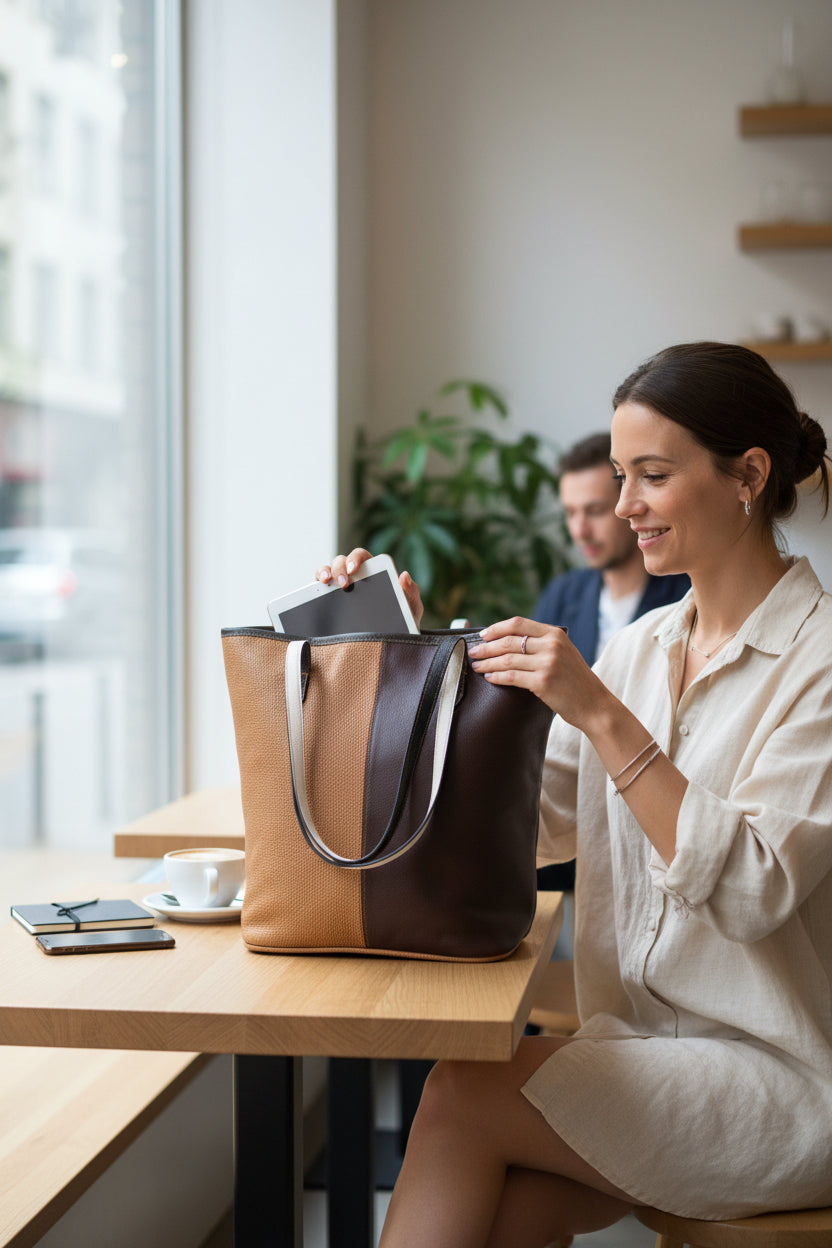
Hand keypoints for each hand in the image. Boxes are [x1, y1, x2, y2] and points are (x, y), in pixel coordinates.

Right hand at [315, 548, 424, 626]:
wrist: (392, 641)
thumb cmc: (403, 619)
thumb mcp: (410, 607)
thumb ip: (411, 592)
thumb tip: (404, 576)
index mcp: (374, 571)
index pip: (361, 557)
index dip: (355, 558)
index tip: (353, 569)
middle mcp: (355, 576)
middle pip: (341, 561)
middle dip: (339, 568)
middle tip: (344, 583)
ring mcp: (341, 587)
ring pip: (327, 571)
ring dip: (324, 572)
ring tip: (326, 582)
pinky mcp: (331, 601)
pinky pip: (319, 589)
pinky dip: (315, 586)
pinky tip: (317, 592)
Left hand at [467, 618, 613, 729]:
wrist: (594, 704)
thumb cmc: (575, 681)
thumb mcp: (563, 653)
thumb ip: (542, 644)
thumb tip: (507, 641)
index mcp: (555, 634)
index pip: (519, 623)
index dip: (497, 628)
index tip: (483, 634)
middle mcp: (552, 645)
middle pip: (509, 641)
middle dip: (487, 647)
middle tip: (474, 652)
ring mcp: (547, 663)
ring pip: (507, 659)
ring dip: (487, 663)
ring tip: (476, 666)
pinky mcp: (543, 681)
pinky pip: (511, 676)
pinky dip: (496, 676)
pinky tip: (489, 678)